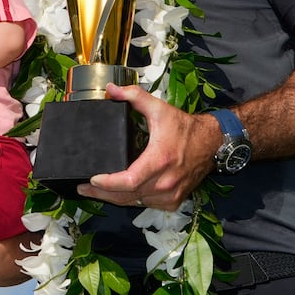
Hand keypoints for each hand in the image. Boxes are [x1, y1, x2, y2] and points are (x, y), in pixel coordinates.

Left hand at [81, 83, 220, 210]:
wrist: (212, 143)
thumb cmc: (185, 128)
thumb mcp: (160, 109)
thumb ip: (134, 97)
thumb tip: (110, 89)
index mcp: (159, 160)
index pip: (128, 181)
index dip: (107, 183)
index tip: (91, 178)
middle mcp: (165, 182)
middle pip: (126, 196)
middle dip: (101, 193)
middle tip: (83, 188)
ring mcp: (170, 195)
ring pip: (135, 202)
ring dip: (115, 198)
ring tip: (96, 191)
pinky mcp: (173, 201)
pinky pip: (146, 205)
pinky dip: (133, 200)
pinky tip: (120, 195)